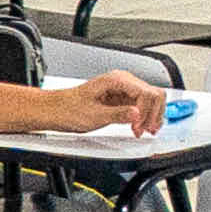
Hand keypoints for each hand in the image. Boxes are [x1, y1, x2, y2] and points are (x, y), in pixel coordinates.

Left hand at [48, 71, 165, 137]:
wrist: (56, 110)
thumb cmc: (69, 109)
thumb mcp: (94, 115)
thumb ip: (118, 114)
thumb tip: (137, 114)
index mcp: (117, 80)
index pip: (146, 93)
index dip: (146, 113)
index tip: (138, 127)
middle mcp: (123, 81)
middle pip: (154, 94)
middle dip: (153, 114)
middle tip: (146, 131)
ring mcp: (124, 90)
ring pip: (151, 99)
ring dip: (152, 116)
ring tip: (146, 131)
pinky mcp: (122, 99)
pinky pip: (143, 105)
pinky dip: (145, 117)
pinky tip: (141, 127)